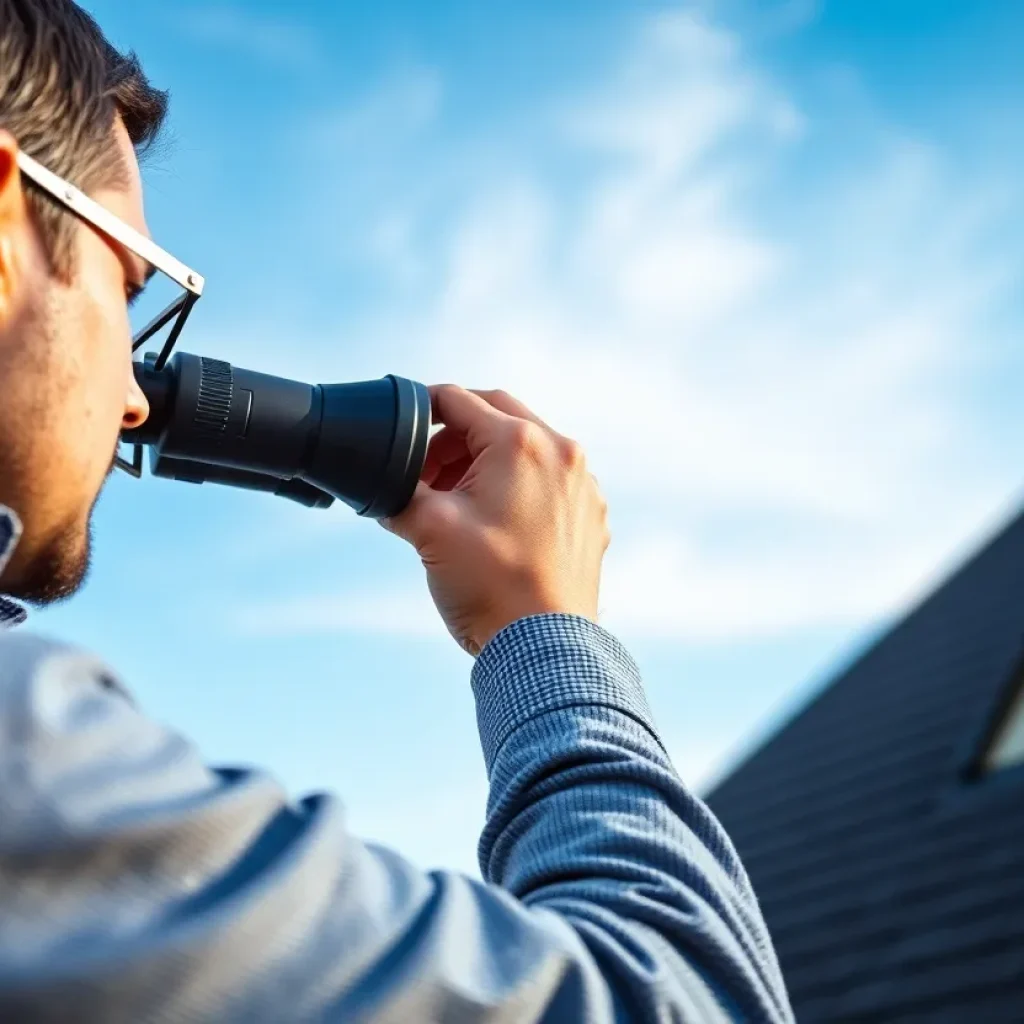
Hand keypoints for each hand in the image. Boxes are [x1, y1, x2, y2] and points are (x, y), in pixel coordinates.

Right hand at [382, 386, 609, 655]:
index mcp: (520, 443)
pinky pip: (550, 480)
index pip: (458, 402)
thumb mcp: (427, 528)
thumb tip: (384, 485)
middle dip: (454, 437)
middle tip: (427, 472)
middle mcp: (562, 452)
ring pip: (526, 447)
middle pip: (496, 416)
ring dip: (486, 460)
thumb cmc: (490, 587)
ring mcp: (583, 484)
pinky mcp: (591, 515)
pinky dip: (519, 485)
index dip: (420, 411)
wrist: (543, 646)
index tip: (401, 431)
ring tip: (457, 499)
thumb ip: (398, 492)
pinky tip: (496, 521)